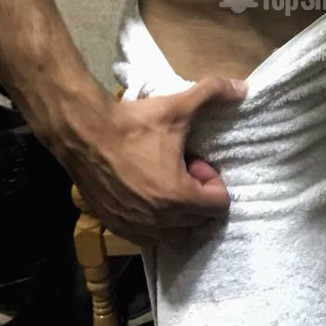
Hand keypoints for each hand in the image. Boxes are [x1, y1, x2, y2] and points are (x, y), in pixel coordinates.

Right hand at [57, 77, 246, 241]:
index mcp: (179, 197)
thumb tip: (243, 88)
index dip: (212, 180)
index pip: (219, 205)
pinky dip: (154, 223)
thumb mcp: (177, 107)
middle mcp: (159, 220)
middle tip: (181, 168)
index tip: (195, 161)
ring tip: (164, 182)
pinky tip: (143, 192)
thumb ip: (213, 94)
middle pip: (198, 221)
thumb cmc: (132, 124)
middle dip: (196, 197)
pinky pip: (147, 238)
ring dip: (178, 214)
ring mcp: (135, 226)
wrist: (82, 133)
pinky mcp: (115, 225)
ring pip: (174, 235)